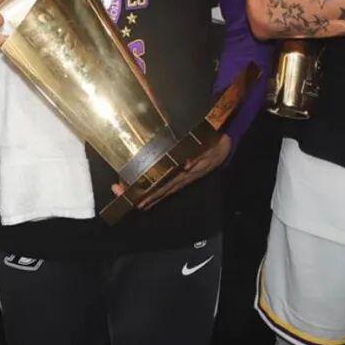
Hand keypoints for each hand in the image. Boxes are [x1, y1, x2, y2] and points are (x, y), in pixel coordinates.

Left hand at [117, 134, 231, 211]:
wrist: (224, 147)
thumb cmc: (214, 143)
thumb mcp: (209, 147)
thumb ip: (197, 156)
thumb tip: (185, 165)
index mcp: (183, 173)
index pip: (162, 185)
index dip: (148, 192)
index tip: (134, 197)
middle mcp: (180, 179)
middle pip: (158, 190)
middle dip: (140, 194)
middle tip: (120, 194)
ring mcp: (181, 180)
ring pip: (161, 191)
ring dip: (146, 196)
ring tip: (130, 201)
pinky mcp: (182, 178)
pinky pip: (167, 189)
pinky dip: (156, 194)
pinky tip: (147, 199)